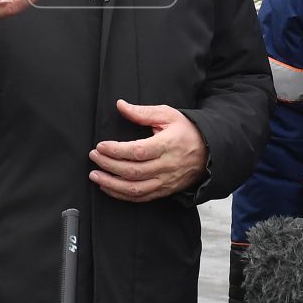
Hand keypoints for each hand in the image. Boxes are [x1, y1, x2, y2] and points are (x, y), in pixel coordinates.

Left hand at [88, 100, 208, 202]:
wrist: (210, 152)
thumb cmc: (187, 131)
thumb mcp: (168, 115)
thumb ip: (142, 112)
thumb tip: (121, 105)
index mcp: (167, 145)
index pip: (138, 151)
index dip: (116, 150)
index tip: (100, 146)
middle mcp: (166, 166)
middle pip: (133, 171)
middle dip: (109, 165)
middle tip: (93, 156)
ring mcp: (165, 181)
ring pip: (135, 188)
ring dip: (111, 184)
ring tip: (95, 175)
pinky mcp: (164, 190)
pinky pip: (141, 197)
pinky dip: (122, 195)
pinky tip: (108, 187)